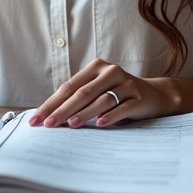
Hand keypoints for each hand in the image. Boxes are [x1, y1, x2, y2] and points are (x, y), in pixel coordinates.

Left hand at [28, 58, 169, 128]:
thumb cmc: (119, 95)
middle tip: (48, 125)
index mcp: (96, 67)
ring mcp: (126, 83)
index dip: (51, 103)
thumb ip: (79, 99)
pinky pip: (123, 107)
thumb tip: (49, 117)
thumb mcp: (99, 91)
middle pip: (82, 93)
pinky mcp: (140, 97)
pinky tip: (100, 124)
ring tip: (71, 125)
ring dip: (85, 113)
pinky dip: (111, 116)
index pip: (68, 87)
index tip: (36, 119)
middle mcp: (110, 72)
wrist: (156, 95)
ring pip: (102, 99)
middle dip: (62, 110)